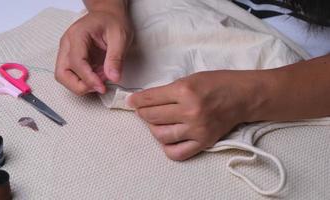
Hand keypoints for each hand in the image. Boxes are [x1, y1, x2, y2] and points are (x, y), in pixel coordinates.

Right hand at [55, 10, 132, 94]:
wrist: (108, 15)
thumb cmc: (112, 22)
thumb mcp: (120, 37)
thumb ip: (116, 58)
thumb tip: (113, 77)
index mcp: (77, 35)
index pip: (76, 62)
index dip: (88, 79)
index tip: (102, 87)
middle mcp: (67, 44)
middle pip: (62, 73)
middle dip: (80, 86)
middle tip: (99, 86)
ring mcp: (67, 52)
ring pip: (63, 77)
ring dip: (81, 85)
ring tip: (100, 80)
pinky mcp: (71, 59)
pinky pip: (71, 75)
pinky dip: (84, 81)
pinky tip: (98, 76)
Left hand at [128, 71, 263, 160]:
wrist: (243, 96)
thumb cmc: (218, 82)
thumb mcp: (190, 78)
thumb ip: (168, 90)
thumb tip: (145, 100)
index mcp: (185, 90)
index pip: (150, 98)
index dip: (136, 100)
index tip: (131, 101)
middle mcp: (190, 111)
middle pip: (152, 116)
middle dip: (142, 112)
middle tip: (142, 110)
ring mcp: (196, 129)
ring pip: (160, 135)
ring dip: (152, 128)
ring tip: (156, 122)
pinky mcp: (203, 142)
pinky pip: (177, 153)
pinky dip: (167, 147)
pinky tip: (167, 137)